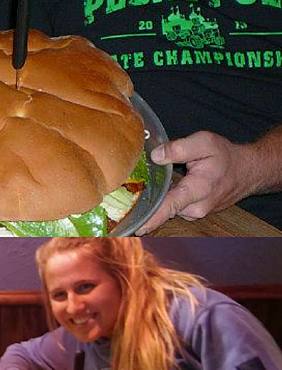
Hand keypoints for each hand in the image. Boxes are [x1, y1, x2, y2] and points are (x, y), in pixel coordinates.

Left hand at [137, 131, 254, 233]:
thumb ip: (179, 148)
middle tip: (122, 199)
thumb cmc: (226, 156)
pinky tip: (155, 191)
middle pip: (161, 208)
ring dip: (153, 201)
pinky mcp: (192, 212)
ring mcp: (194, 212)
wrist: (247, 171)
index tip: (134, 227)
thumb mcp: (204, 142)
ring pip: (166, 208)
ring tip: (139, 190)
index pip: (169, 206)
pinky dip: (162, 200)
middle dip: (143, 204)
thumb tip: (155, 156)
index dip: (151, 217)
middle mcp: (195, 207)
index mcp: (197, 190)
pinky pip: (172, 207)